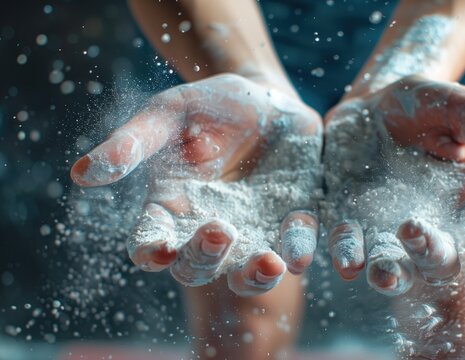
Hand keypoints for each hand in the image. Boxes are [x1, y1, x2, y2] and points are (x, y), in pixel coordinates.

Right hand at [70, 74, 322, 295]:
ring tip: (269, 263)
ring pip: (248, 272)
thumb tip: (81, 173)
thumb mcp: (166, 116)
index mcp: (171, 210)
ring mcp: (253, 230)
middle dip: (206, 258)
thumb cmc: (205, 107)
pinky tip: (297, 255)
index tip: (158, 250)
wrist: (261, 96)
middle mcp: (210, 230)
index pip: (152, 242)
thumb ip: (131, 144)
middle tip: (218, 231)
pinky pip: (294, 243)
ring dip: (256, 275)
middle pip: (199, 267)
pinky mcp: (291, 218)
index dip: (151, 251)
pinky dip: (296, 251)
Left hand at [322, 75, 464, 294]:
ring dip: (389, 275)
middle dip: (430, 255)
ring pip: (393, 265)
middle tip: (413, 229)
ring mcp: (387, 227)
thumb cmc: (427, 103)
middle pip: (438, 259)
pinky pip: (349, 247)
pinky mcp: (351, 220)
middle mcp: (430, 224)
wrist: (373, 101)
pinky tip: (346, 264)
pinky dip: (347, 257)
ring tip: (384, 274)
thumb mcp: (460, 108)